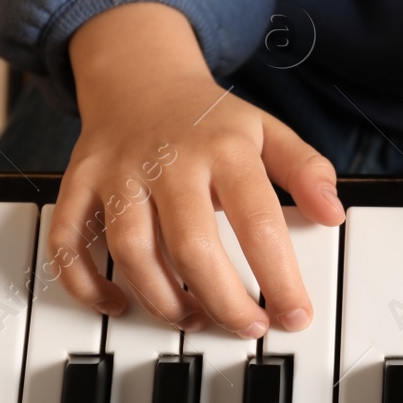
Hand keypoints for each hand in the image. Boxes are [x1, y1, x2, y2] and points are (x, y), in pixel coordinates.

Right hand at [52, 1, 342, 334]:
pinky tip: (116, 303)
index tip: (296, 316)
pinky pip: (68, 241)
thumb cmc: (208, 119)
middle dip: (223, 299)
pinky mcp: (78, 184)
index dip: (280, 277)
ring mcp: (118, 173)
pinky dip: (84, 282)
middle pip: (193, 246)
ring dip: (162, 298)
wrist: (138, 76)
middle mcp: (168, 161)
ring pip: (132, 250)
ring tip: (192, 318)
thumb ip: (306, 170)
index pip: (258, 221)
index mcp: (223, 149)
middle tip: (247, 327)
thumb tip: (334, 214)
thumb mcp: (268, 132)